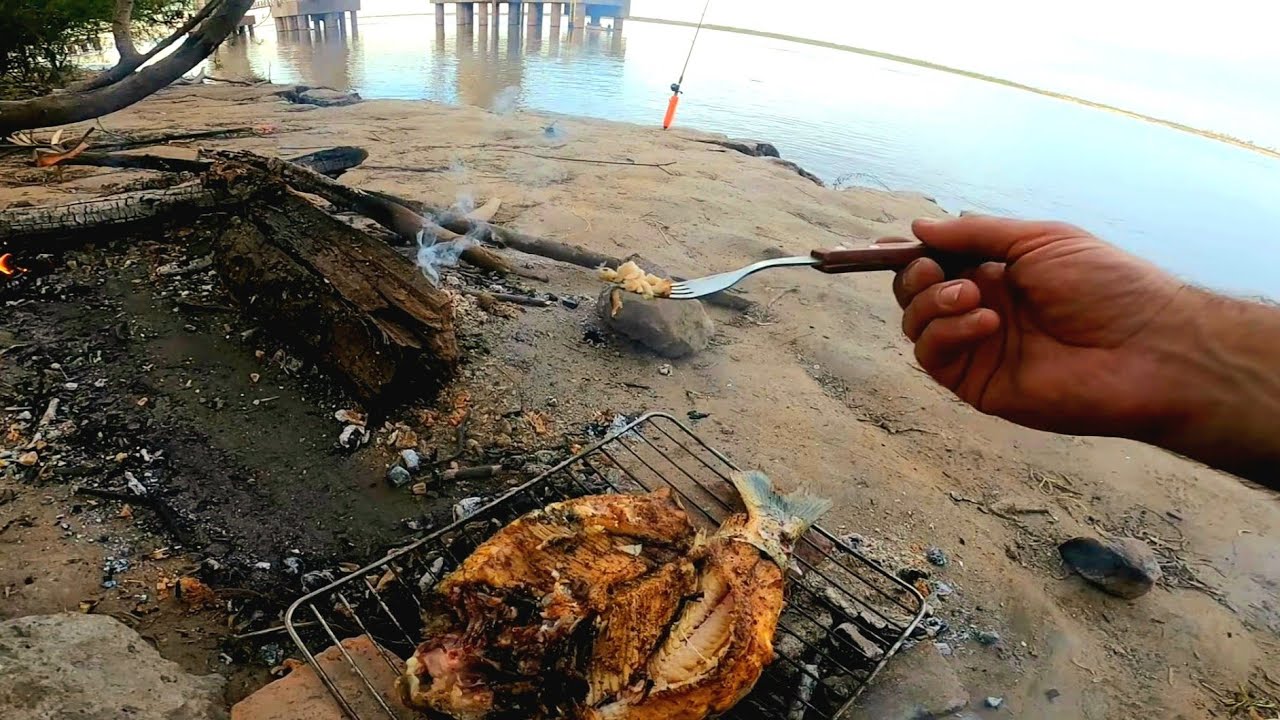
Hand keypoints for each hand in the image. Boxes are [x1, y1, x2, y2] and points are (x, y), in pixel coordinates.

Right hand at [887, 215, 1189, 438]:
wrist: (1149, 347)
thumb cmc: (1106, 284)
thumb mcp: (1039, 240)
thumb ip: (974, 235)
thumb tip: (916, 228)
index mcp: (998, 274)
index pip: (937, 263)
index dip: (913, 254)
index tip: (894, 244)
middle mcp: (982, 310)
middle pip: (916, 294)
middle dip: (915, 277)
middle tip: (934, 270)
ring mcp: (978, 349)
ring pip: (917, 326)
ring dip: (930, 304)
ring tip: (972, 297)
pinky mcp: (978, 385)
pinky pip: (935, 358)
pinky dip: (947, 334)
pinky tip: (985, 323)